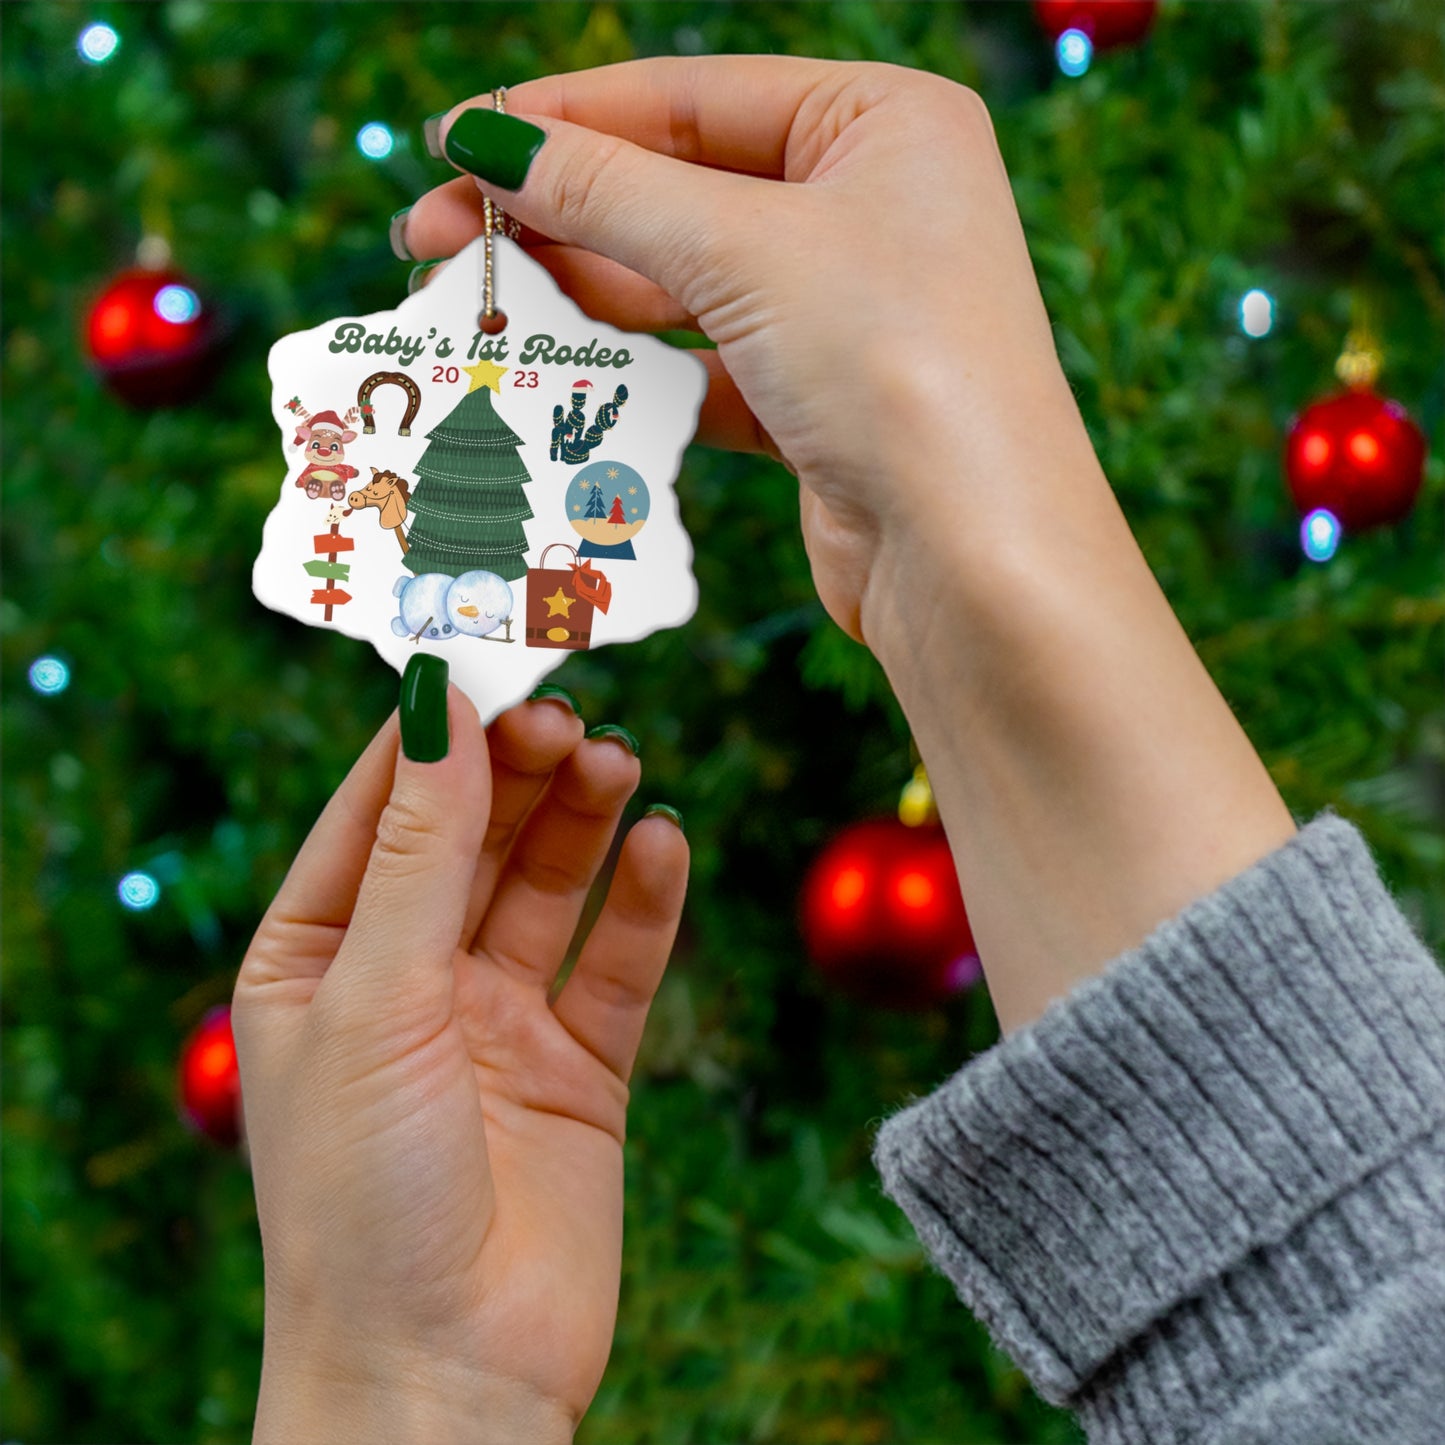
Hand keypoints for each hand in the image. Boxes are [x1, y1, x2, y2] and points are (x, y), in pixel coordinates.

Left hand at [232, 688, 686, 1440]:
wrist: (445, 1378)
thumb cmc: (363, 1198)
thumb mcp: (376, 1000)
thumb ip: (420, 851)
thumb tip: (440, 703)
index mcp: (319, 957)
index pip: (379, 808)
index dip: (434, 730)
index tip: (490, 649)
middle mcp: (409, 978)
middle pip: (474, 835)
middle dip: (520, 769)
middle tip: (571, 709)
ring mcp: (498, 1021)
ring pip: (549, 885)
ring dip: (584, 819)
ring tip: (619, 761)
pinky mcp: (580, 1067)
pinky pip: (617, 962)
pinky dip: (644, 901)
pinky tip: (664, 844)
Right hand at [403, 57, 1085, 642]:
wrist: (973, 559)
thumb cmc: (896, 367)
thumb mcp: (744, 250)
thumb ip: (609, 191)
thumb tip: (488, 142)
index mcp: (882, 122)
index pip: (689, 97)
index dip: (561, 118)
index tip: (453, 142)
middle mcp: (871, 204)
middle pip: (678, 189)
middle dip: (556, 214)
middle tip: (431, 236)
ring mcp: (846, 308)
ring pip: (684, 282)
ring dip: (583, 295)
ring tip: (479, 303)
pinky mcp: (820, 401)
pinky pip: (705, 364)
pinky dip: (636, 372)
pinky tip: (562, 375)